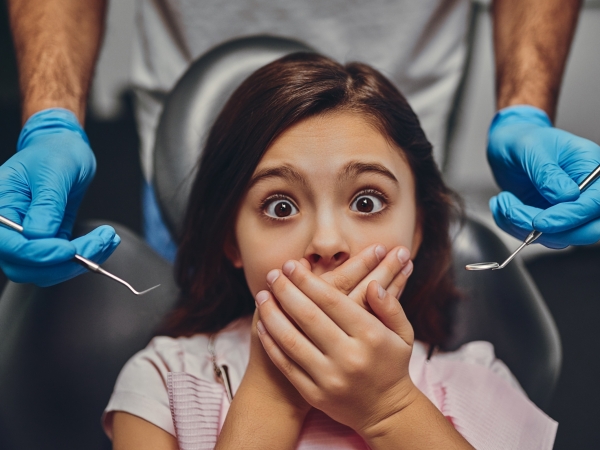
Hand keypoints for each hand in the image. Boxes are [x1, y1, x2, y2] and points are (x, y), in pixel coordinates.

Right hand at [0, 108, 119, 284]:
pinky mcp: (49, 242)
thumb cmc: (54, 152)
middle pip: (24, 268)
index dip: (38, 254)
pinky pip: (63, 262)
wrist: (65, 149)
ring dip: (81, 262)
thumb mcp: (53, 171)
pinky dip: (88, 256)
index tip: (69, 249)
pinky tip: (106, 241)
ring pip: (46, 271)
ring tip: (107, 238)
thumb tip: (39, 234)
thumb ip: (46, 203)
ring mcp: (28, 238)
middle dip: (63, 263)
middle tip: (97, 243)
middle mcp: (9, 228)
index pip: (9, 245)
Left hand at [254, 248, 416, 436]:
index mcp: (371, 336)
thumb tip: (374, 283)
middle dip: (286, 291)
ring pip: (292, 340)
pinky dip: (272, 343)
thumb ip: (391, 306)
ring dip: (272, 315)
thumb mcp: (402, 333)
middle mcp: (350, 357)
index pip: (332, 301)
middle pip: (308, 317)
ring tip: (261, 296)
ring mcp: (330, 378)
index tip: (291, 265)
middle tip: (272, 274)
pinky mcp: (315, 394)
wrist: (386, 412)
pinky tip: (262, 325)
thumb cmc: (392, 364)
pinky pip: (286, 365)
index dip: (308, 281)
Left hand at [488, 105, 599, 247]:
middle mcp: (586, 192)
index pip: (595, 202)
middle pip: (587, 230)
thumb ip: (547, 171)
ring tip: (503, 201)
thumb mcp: (531, 147)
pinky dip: (514, 227)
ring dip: (523, 227)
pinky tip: (502, 205)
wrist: (508, 146)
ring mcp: (569, 209)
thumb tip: (566, 196)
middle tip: (516, 214)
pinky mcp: (551, 219)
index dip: (570, 216)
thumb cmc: (523, 139)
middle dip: (550, 231)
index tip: (540, 221)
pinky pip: (538, 237)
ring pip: (559, 238)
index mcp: (591, 168)